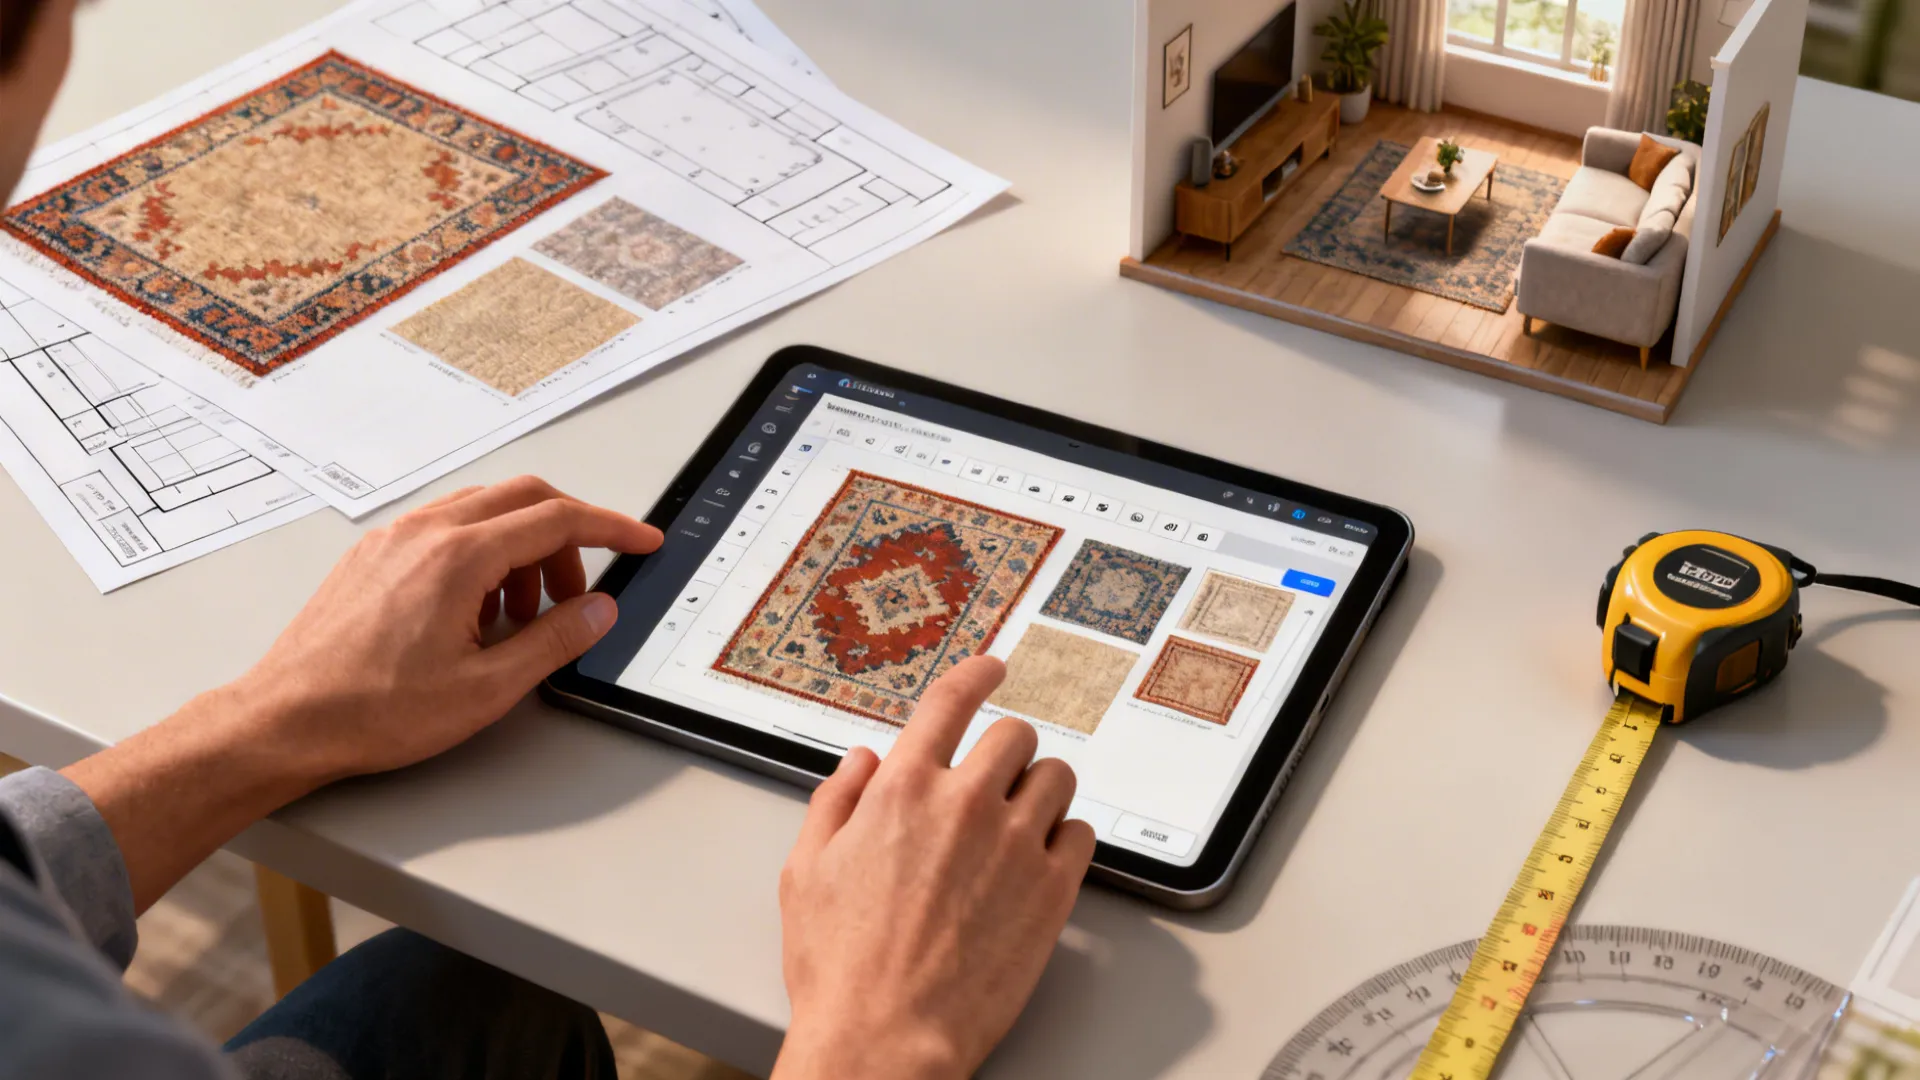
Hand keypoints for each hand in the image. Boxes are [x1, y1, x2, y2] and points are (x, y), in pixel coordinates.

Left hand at [65, 476, 659, 912]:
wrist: (284, 720)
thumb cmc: (372, 710)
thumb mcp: (486, 690)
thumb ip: (553, 642)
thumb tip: (598, 611)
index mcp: (458, 557)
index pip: (557, 518)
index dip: (611, 528)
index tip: (642, 540)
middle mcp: (425, 531)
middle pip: (524, 499)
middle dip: (568, 537)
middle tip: (579, 591)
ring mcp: (394, 538)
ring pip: (484, 510)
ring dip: (522, 548)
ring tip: (522, 615)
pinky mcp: (373, 554)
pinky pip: (446, 527)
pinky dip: (482, 552)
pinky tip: (477, 610)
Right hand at [771, 657, 1096, 1079]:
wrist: (885, 1037)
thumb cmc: (841, 969)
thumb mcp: (805, 873)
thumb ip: (834, 803)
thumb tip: (860, 764)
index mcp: (901, 792)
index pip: (951, 702)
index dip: (977, 674)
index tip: (992, 668)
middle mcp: (963, 806)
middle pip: (1014, 735)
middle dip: (1006, 749)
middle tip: (996, 777)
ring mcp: (1013, 846)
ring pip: (1056, 777)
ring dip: (1040, 789)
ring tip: (1020, 819)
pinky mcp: (1050, 891)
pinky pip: (1081, 834)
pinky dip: (1066, 838)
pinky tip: (1041, 859)